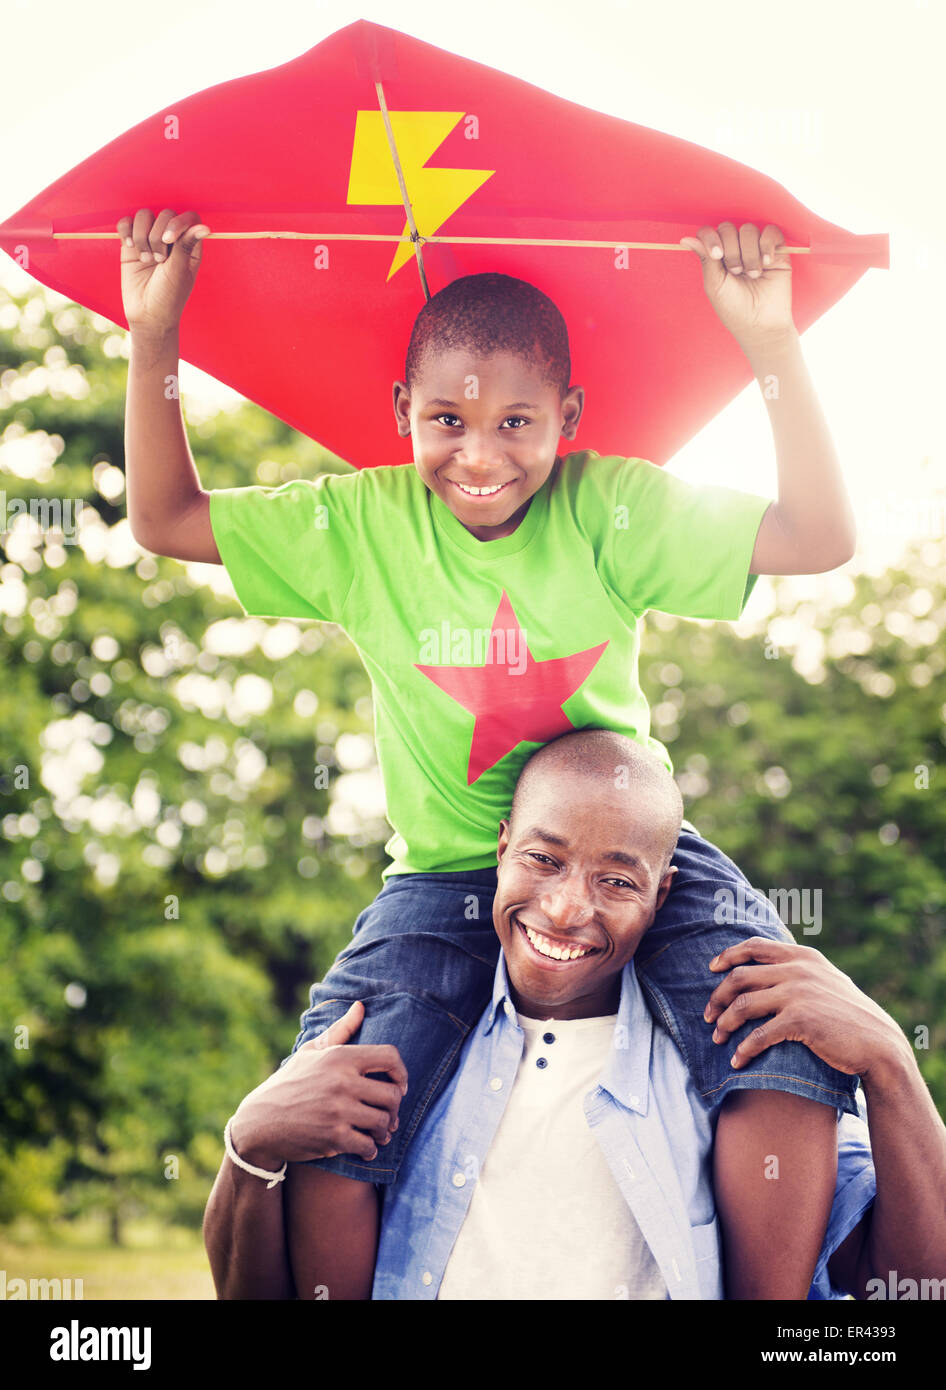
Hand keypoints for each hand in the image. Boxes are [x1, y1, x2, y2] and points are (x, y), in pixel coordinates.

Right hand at [116, 207, 209, 335]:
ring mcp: (150, 238)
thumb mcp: (179, 271)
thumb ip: (186, 245)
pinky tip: (130, 247)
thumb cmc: (169, 296)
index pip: (188, 217)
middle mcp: (171, 238)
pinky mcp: (131, 243)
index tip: (168, 239)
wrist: (146, 314)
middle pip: (164, 214)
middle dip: (158, 235)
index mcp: (189, 244)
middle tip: (159, 261)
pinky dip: (126, 231)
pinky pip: (126, 222)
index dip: (177, 222)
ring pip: (144, 216)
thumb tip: (204, 227)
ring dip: (142, 236)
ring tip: (146, 260)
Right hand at [230, 1002, 407, 1166]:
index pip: (390, 1057)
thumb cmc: (289, 1082)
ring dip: (384, 1130)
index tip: (398, 1084)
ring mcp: (338, 1111)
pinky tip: (366, 1148)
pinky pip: (368, 1146)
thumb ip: (340, 1030)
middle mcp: (342, 1082)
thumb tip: (361, 1006)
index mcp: (340, 1057)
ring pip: (383, 1122)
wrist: (260, 1122)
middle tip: (387, 1113)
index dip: (401, 1072)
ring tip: (379, 1132)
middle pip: (392, 1095)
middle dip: (393, 1107)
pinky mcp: (333, 1138)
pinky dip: (370, 1149)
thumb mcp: (311, 1052)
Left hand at [679, 221, 794, 350]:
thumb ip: (704, 259)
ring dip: (749, 254)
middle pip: (728, 228)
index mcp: (718, 256)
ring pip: (749, 230)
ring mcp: (756, 247)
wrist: (761, 322)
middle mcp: (736, 248)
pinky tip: (767, 264)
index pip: (710, 232)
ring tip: (753, 274)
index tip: (717, 255)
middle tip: (737, 272)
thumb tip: (684, 239)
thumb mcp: (714, 284)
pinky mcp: (777, 249)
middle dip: (731, 251)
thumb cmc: (734, 308)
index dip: (711, 238)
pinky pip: (771, 232)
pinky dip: (767, 245)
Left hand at [703, 937, 908, 1078]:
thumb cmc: (850, 1015)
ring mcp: (798, 993)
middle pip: (739, 977)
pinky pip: (758, 1034)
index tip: (711, 968)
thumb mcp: (827, 980)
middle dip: (717, 996)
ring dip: (724, 1023)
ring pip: (743, 1004)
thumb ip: (800, 970)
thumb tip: (766, 967)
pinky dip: (743, 1049)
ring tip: (717, 1038)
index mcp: (803, 956)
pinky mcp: (799, 1020)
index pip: (754, 946)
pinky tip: (737, 1061)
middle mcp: (798, 970)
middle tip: (708, 1015)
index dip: (728, 955)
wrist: (878, 1044)